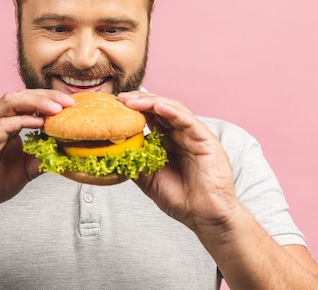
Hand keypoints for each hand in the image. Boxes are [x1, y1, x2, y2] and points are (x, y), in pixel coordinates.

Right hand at [0, 89, 74, 222]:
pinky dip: (23, 120)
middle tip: (69, 102)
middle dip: (47, 95)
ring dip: (36, 102)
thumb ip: (43, 156)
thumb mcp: (26, 168)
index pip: (29, 101)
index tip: (72, 105)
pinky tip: (40, 123)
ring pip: (11, 101)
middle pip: (21, 95)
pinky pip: (3, 124)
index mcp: (4, 121)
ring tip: (57, 107)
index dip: (50, 99)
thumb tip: (66, 151)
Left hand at [117, 91, 240, 230]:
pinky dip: (173, 112)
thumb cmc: (180, 199)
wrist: (203, 218)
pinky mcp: (206, 141)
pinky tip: (159, 107)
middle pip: (160, 109)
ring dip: (153, 103)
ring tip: (134, 101)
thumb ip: (134, 162)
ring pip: (173, 110)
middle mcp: (181, 134)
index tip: (114, 107)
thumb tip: (111, 152)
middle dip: (139, 102)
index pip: (149, 117)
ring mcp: (194, 136)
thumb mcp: (148, 179)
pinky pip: (189, 121)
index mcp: (168, 141)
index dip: (133, 110)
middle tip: (121, 99)